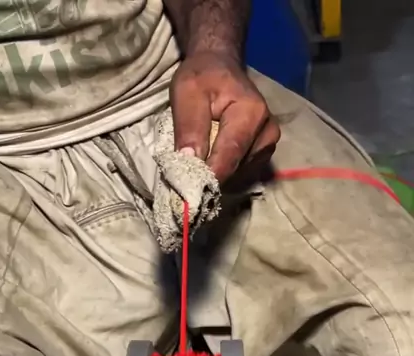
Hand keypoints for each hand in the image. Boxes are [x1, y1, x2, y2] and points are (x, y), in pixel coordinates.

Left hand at [170, 52, 279, 184]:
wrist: (220, 67)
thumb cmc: (203, 77)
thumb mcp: (186, 92)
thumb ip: (189, 126)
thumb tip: (189, 162)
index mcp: (251, 113)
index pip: (230, 155)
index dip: (208, 177)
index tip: (187, 194)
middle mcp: (267, 132)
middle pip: (234, 169)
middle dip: (208, 177)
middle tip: (182, 175)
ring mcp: (267, 145)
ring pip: (236, 175)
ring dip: (214, 173)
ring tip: (197, 161)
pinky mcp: (262, 154)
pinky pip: (240, 173)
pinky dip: (222, 171)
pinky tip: (210, 159)